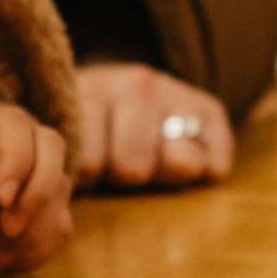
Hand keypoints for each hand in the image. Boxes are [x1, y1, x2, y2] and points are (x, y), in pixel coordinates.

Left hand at [0, 102, 74, 276]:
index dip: (16, 161)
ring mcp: (44, 172)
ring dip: (35, 229)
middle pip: (53, 148)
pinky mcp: (52, 205)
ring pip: (61, 191)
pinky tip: (1, 263)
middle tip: (10, 229)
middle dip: (36, 193)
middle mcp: (26, 140)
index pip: (17, 126)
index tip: (0, 199)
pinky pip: (61, 226)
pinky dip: (37, 250)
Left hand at [69, 64, 234, 190]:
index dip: (88, 178)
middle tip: (119, 163)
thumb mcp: (67, 132)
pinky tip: (187, 160)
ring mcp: (176, 93)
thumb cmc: (89, 126)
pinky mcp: (210, 108)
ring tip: (149, 160)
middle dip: (124, 175)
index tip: (86, 167)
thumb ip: (62, 158)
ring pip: (180, 163)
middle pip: (134, 168)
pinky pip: (216, 160)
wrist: (122, 85)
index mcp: (91, 91)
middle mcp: (137, 85)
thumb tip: (61, 192)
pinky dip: (208, 169)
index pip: (89, 163)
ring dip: (164, 173)